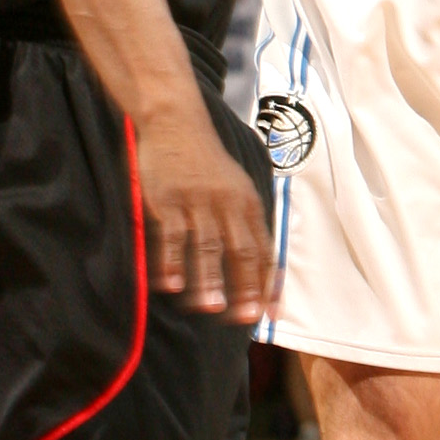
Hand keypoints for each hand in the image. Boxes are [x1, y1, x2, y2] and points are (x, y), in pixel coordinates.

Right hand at [135, 106, 271, 323]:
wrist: (175, 120)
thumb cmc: (206, 162)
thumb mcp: (236, 186)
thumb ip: (246, 223)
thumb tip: (260, 268)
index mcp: (247, 202)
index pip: (263, 248)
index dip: (268, 283)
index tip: (271, 314)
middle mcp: (226, 202)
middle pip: (240, 249)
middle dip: (245, 286)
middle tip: (244, 318)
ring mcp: (197, 200)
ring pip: (207, 244)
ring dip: (209, 278)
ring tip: (211, 308)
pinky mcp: (169, 199)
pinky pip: (172, 234)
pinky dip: (171, 261)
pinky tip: (170, 285)